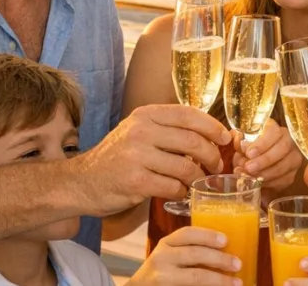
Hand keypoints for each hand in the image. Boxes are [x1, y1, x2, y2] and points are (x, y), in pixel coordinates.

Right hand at [70, 104, 231, 215]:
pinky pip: (173, 187)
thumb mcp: (138, 131)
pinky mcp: (135, 182)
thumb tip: (209, 133)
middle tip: (217, 166)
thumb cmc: (117, 157)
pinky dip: (182, 192)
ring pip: (186, 167)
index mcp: (145, 115)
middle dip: (212, 155)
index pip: (189, 114)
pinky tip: (180, 193)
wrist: (81, 182)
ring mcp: (137, 156)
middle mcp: (141, 131)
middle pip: (192, 141)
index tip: (226, 138)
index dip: (212, 126)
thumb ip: (167, 128)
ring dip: (199, 177)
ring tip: (200, 181)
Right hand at [126, 227, 241, 285]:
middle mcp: (162, 259)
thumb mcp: (170, 255)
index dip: (208, 235)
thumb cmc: (162, 271)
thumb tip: (227, 252)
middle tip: (237, 264)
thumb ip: (189, 250)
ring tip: (236, 283)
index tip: (225, 240)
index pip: (187, 234)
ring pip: (196, 277)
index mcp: (166, 244)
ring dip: (219, 280)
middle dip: (220, 259)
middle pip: (195, 255)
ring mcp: (163, 278)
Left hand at [233, 118, 303, 191]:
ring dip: (266, 173)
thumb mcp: (242, 145)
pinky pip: (284, 179)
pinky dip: (270, 183)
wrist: (254, 166)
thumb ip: (240, 143)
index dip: (262, 143)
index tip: (249, 153)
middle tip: (249, 167)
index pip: (274, 132)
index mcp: (275, 129)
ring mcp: (293, 158)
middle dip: (264, 160)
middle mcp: (289, 141)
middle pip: (282, 148)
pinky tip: (259, 183)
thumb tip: (241, 145)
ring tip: (251, 176)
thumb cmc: (249, 151)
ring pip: (285, 165)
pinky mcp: (292, 174)